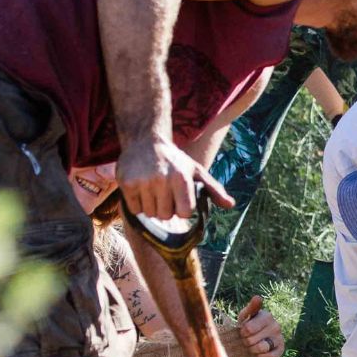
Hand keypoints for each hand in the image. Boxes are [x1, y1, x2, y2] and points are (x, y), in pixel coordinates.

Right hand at [118, 135, 232, 221]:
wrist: (145, 141)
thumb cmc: (175, 160)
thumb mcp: (197, 171)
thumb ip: (214, 189)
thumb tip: (231, 205)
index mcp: (181, 178)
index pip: (185, 213)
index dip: (184, 209)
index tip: (181, 198)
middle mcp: (161, 180)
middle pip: (165, 216)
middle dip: (167, 209)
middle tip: (165, 193)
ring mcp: (142, 182)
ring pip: (149, 214)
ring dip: (152, 207)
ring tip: (154, 191)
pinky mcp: (126, 183)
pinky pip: (134, 209)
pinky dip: (138, 205)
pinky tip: (142, 190)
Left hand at [236, 296, 283, 356]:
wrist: (258, 339)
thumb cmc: (249, 325)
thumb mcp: (246, 315)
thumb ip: (251, 307)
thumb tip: (258, 297)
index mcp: (267, 316)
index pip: (248, 328)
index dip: (243, 332)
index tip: (243, 330)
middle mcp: (276, 326)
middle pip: (251, 340)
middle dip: (246, 341)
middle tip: (248, 338)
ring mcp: (279, 338)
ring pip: (260, 348)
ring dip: (253, 349)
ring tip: (253, 346)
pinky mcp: (281, 349)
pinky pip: (269, 356)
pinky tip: (259, 353)